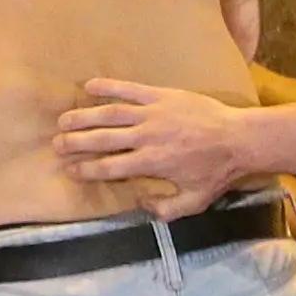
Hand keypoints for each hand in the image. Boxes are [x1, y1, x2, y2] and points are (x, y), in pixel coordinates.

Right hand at [54, 76, 261, 208]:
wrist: (238, 139)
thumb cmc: (217, 172)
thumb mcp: (194, 202)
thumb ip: (166, 210)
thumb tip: (139, 205)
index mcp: (152, 163)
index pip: (110, 168)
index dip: (86, 169)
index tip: (70, 170)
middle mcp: (147, 137)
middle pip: (103, 140)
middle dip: (76, 143)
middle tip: (57, 145)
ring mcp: (154, 114)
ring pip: (110, 114)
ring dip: (84, 116)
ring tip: (64, 120)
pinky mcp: (162, 96)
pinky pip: (130, 89)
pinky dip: (109, 86)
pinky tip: (89, 85)